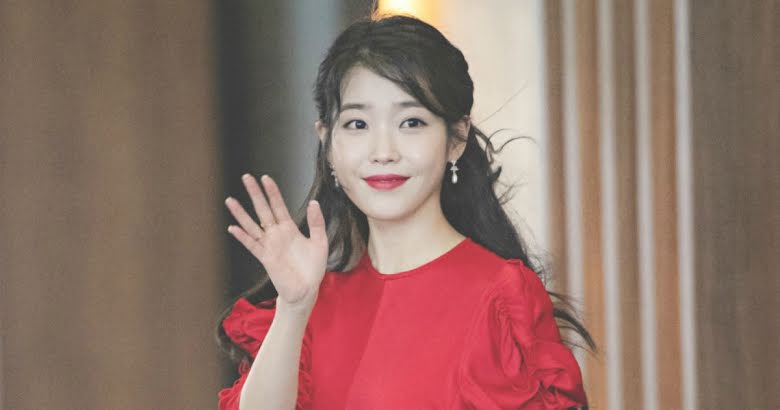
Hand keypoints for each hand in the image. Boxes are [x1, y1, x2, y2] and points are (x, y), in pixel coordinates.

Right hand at [225, 174, 327, 309]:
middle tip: (246, 177)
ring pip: (252, 225)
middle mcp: (277, 235)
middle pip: (263, 210)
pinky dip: (242, 236)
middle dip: (255, 194)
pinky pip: (252, 245)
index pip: (278, 205)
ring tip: (230, 200)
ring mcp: (269, 246)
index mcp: (290, 229)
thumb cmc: (313, 268)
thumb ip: (316, 223)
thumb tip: (314, 203)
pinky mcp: (266, 258)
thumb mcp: (320, 242)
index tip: (266, 178)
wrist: (306, 290)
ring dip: (241, 213)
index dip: (272, 192)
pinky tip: (232, 228)